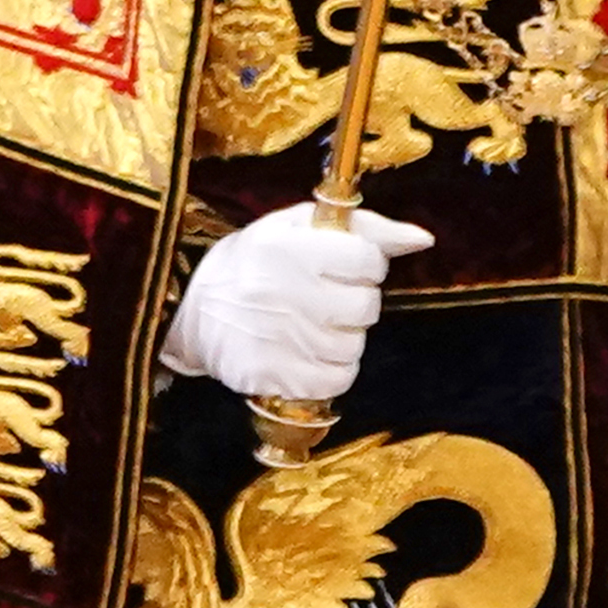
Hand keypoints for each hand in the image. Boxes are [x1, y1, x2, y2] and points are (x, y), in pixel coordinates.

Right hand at [157, 201, 430, 406]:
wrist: (184, 312)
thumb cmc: (252, 263)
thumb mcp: (298, 227)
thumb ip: (366, 227)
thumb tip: (422, 240)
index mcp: (288, 246)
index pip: (369, 261)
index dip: (362, 266)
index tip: (338, 268)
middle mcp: (282, 291)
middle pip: (366, 308)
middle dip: (352, 305)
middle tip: (321, 301)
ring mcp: (276, 338)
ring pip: (354, 347)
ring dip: (340, 341)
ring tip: (308, 329)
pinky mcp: (269, 375)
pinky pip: (335, 380)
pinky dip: (329, 373)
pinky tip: (306, 357)